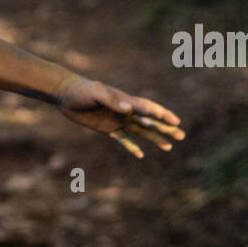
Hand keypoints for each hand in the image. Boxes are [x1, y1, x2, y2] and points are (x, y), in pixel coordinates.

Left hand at [54, 75, 184, 157]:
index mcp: (125, 101)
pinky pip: (123, 139)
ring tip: (169, 147)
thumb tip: (127, 109)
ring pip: (141, 131)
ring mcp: (118, 120)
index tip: (175, 121)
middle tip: (181, 135)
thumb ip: (111, 100)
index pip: (148, 109)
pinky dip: (132, 147)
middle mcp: (125, 111)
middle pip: (150, 121)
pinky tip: (141, 155)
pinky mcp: (107, 128)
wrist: (66, 94)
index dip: (162, 115)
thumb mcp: (95, 93)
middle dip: (165, 128)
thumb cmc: (81, 90)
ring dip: (155, 138)